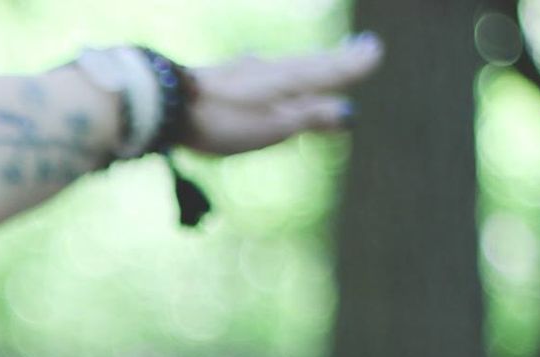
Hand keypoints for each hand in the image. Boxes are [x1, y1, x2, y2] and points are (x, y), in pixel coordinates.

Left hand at [181, 32, 385, 156]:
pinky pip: (262, 73)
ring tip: (322, 64)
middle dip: (336, 60)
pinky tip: (264, 68)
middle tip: (362, 47)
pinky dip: (278, 73)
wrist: (166, 103)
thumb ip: (309, 117)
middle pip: (310, 64)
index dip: (352, 63)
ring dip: (308, 66)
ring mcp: (245, 71)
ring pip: (286, 67)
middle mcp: (270, 68)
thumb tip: (349, 113)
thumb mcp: (271, 126)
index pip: (329, 69)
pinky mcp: (223, 77)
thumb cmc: (220, 119)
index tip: (373, 50)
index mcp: (288, 78)